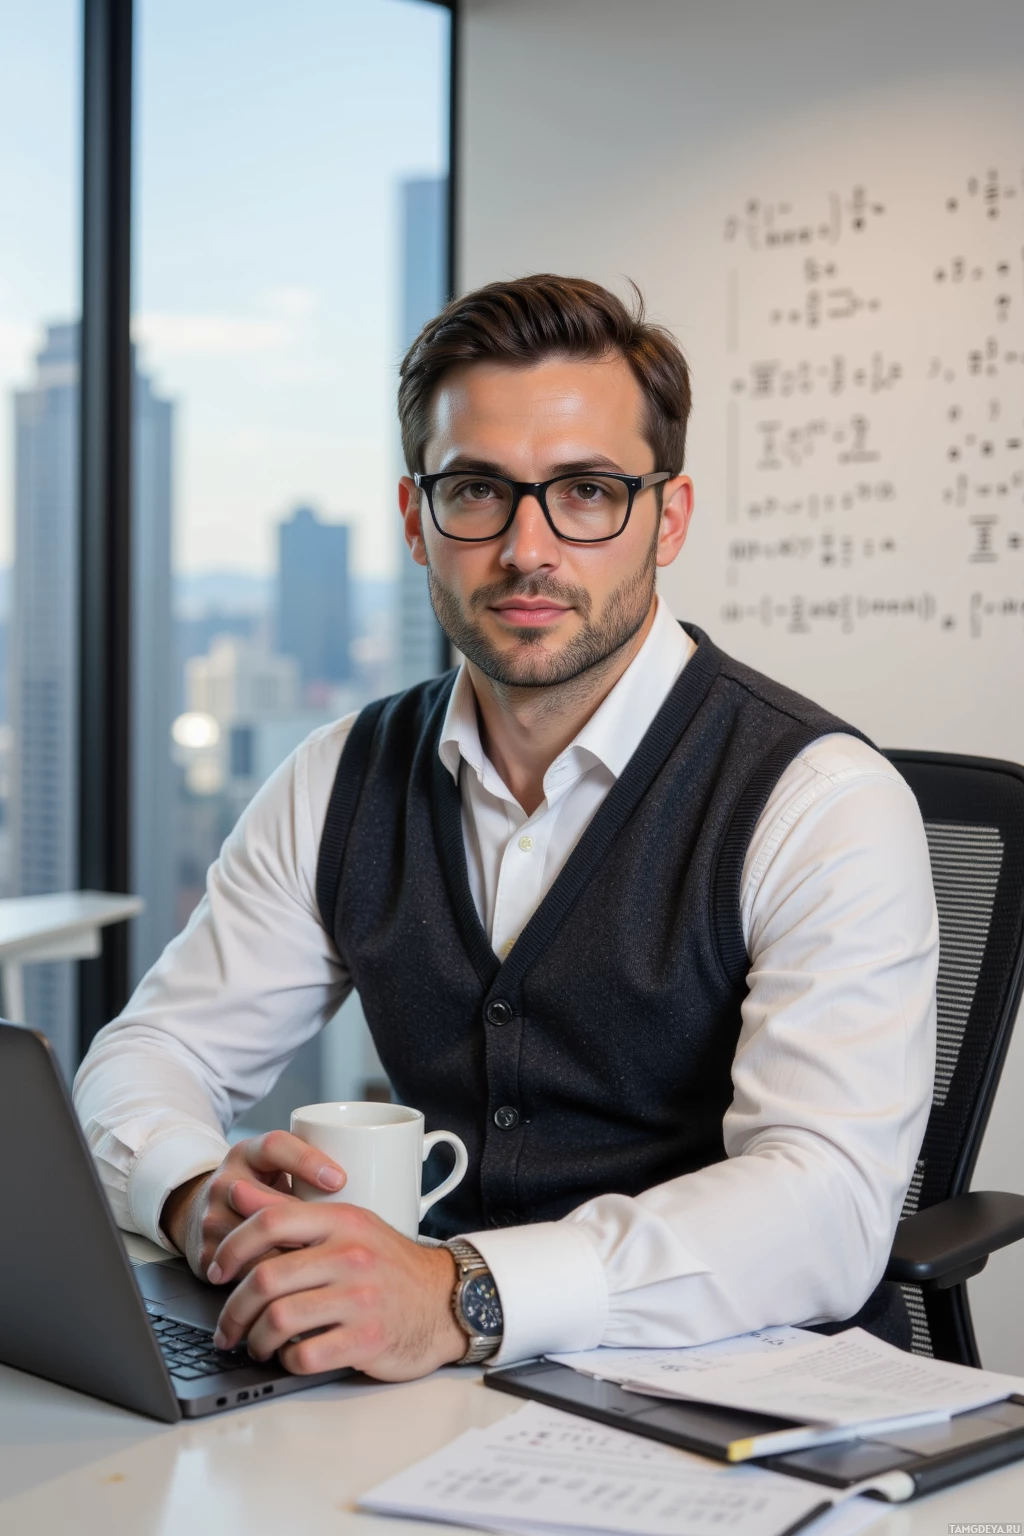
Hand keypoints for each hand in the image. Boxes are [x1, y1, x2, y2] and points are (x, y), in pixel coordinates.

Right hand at [160, 1130, 346, 1279]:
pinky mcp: (206, 1254)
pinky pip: (238, 1271)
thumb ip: (311, 1176)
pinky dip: (266, 1283)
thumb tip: (374, 1180)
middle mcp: (227, 1181)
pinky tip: (293, 1292)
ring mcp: (212, 1218)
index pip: (275, 1147)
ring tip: (321, 1270)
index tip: (340, 1180)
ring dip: (286, 1258)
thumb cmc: (260, 1192)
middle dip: (300, 1224)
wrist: (206, 1215)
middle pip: (263, 1201)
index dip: (307, 1161)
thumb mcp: (278, 1172)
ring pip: (252, 1241)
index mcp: (250, 1154)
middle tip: (333, 1239)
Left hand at [207, 1178, 466, 1380]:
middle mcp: (351, 1255)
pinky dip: (286, 1361)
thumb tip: (237, 1191)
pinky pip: (305, 1355)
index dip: (232, 1247)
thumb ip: (288, 1211)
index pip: (271, 1221)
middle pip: (266, 1278)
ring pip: (278, 1320)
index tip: (217, 1271)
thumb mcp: (345, 1226)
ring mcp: (360, 1298)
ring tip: (256, 1345)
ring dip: (255, 1340)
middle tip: (227, 1326)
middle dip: (233, 1310)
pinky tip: (290, 1356)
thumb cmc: (387, 1265)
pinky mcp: (367, 1339)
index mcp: (342, 1220)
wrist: (444, 1301)